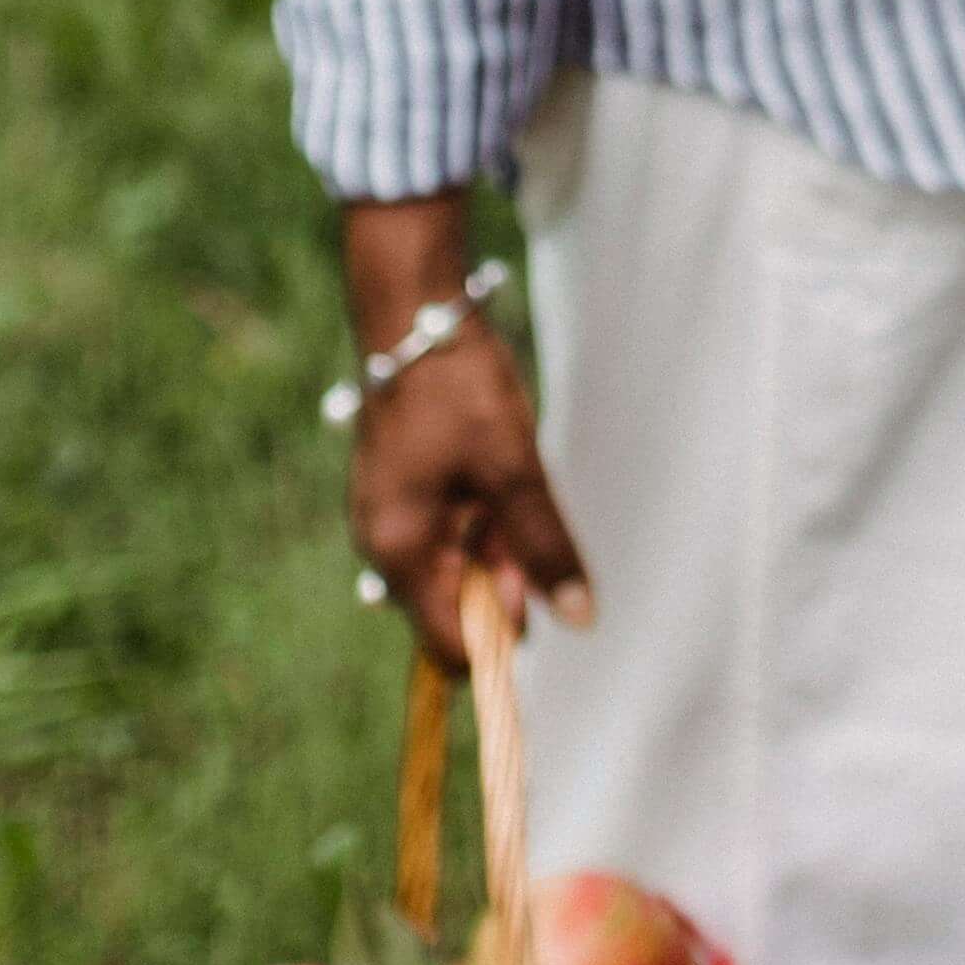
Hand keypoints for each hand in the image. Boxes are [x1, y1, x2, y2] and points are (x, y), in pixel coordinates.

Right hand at [348, 311, 591, 667]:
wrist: (415, 318)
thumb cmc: (458, 391)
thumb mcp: (513, 470)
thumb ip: (542, 547)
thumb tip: (580, 618)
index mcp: (399, 554)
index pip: (449, 645)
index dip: (501, 635)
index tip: (540, 587)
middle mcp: (384, 549)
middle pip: (455, 605)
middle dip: (503, 577)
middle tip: (526, 508)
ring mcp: (391, 521)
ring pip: (456, 565)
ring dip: (496, 542)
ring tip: (509, 476)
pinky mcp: (402, 494)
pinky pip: (447, 531)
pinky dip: (481, 517)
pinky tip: (498, 471)